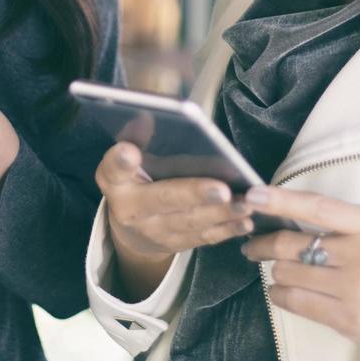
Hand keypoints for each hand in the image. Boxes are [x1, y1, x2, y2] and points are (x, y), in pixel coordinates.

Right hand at [94, 141, 255, 299]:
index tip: (129, 151)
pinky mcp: (177, 244)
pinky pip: (203, 237)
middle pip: (164, 199)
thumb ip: (135, 139)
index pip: (114, 169)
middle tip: (222, 189)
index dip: (121, 161)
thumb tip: (146, 116)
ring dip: (220, 213)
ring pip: (190, 221)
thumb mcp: (125, 161)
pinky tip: (245, 220)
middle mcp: (131, 210)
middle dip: (194, 194)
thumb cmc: (133, 182)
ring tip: (244, 203)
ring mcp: (155, 232)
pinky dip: (227, 229)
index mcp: (116, 182)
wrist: (132, 231)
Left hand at [240, 186, 359, 360]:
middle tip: (251, 245)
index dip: (279, 200)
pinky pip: (294, 302)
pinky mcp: (347, 318)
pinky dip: (279, 294)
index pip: (315, 207)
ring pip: (287, 273)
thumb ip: (339, 223)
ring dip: (275, 272)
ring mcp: (355, 288)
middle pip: (291, 244)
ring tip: (278, 272)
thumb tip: (283, 215)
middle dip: (262, 243)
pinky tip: (282, 292)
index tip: (252, 195)